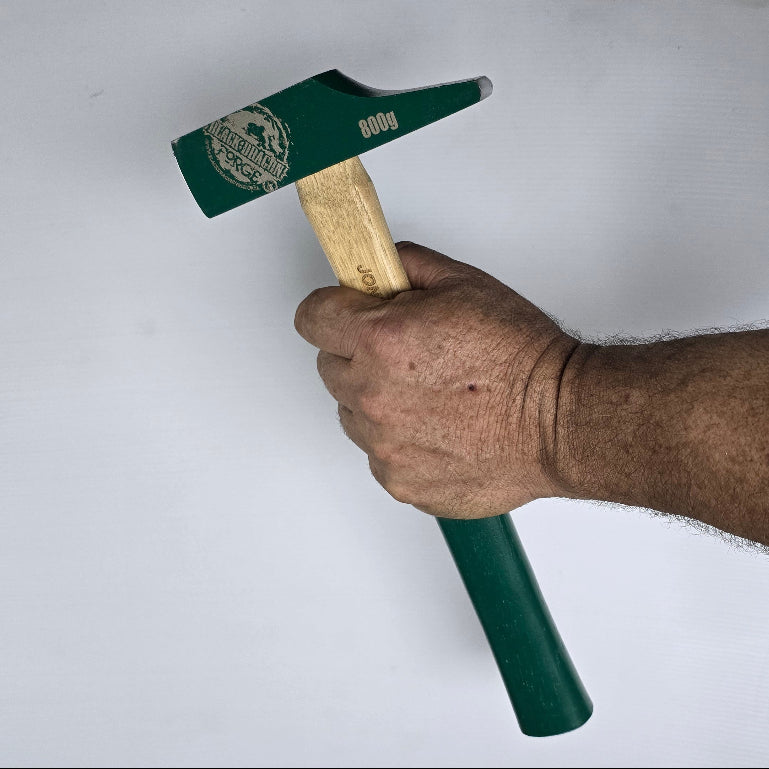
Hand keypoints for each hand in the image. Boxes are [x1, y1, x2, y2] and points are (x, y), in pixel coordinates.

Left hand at [294, 243, 579, 517]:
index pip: (310, 317)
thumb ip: (404, 265)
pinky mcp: (399, 481)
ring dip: (376, 401)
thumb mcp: (464, 282)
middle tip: (407, 356)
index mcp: (380, 340)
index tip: (347, 313)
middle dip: (356, 354)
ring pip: (351, 413)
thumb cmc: (521, 357)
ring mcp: (383, 445)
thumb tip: (375, 266)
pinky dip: (398, 441)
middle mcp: (372, 396)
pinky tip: (438, 428)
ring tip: (429, 395)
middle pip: (328, 366)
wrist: (560, 422)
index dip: (332, 310)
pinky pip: (378, 453)